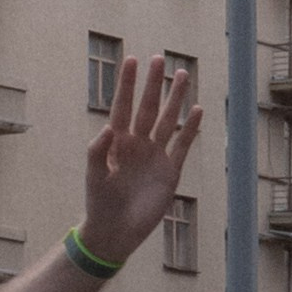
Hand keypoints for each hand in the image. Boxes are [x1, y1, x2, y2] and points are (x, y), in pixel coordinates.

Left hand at [75, 56, 203, 270]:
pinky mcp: (170, 172)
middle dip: (152, 84)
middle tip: (159, 59)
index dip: (126, 84)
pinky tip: (197, 110)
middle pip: (147, 107)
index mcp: (116, 143)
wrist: (116, 232)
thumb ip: (96, 152)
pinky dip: (190, 129)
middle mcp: (137, 144)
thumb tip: (107, 128)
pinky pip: (182, 145)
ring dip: (175, 99)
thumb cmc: (99, 205)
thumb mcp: (94, 178)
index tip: (131, 60)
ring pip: (167, 121)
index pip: (122, 107)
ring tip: (182, 74)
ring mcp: (155, 156)